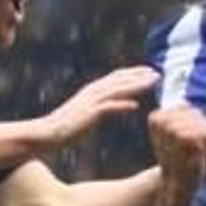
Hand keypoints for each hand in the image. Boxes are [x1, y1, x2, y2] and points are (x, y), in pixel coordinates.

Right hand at [42, 66, 160, 146]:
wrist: (46, 134)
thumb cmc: (67, 128)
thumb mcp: (88, 114)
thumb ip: (105, 107)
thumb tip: (124, 105)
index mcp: (92, 91)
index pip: (117, 77)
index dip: (134, 73)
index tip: (151, 71)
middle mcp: (92, 92)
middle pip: (120, 79)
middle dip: (140, 75)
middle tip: (158, 73)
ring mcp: (89, 102)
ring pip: (117, 90)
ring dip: (136, 85)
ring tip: (153, 83)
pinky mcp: (87, 114)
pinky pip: (107, 108)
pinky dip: (121, 105)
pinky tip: (135, 106)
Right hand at [148, 106, 205, 197]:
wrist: (176, 184)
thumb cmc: (176, 158)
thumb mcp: (169, 134)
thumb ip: (174, 116)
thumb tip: (185, 102)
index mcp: (155, 118)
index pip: (185, 106)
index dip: (189, 123)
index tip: (179, 141)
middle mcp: (163, 122)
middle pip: (195, 113)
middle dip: (198, 129)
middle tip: (187, 149)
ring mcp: (175, 131)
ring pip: (202, 121)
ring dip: (203, 136)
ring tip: (191, 151)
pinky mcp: (189, 140)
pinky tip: (196, 153)